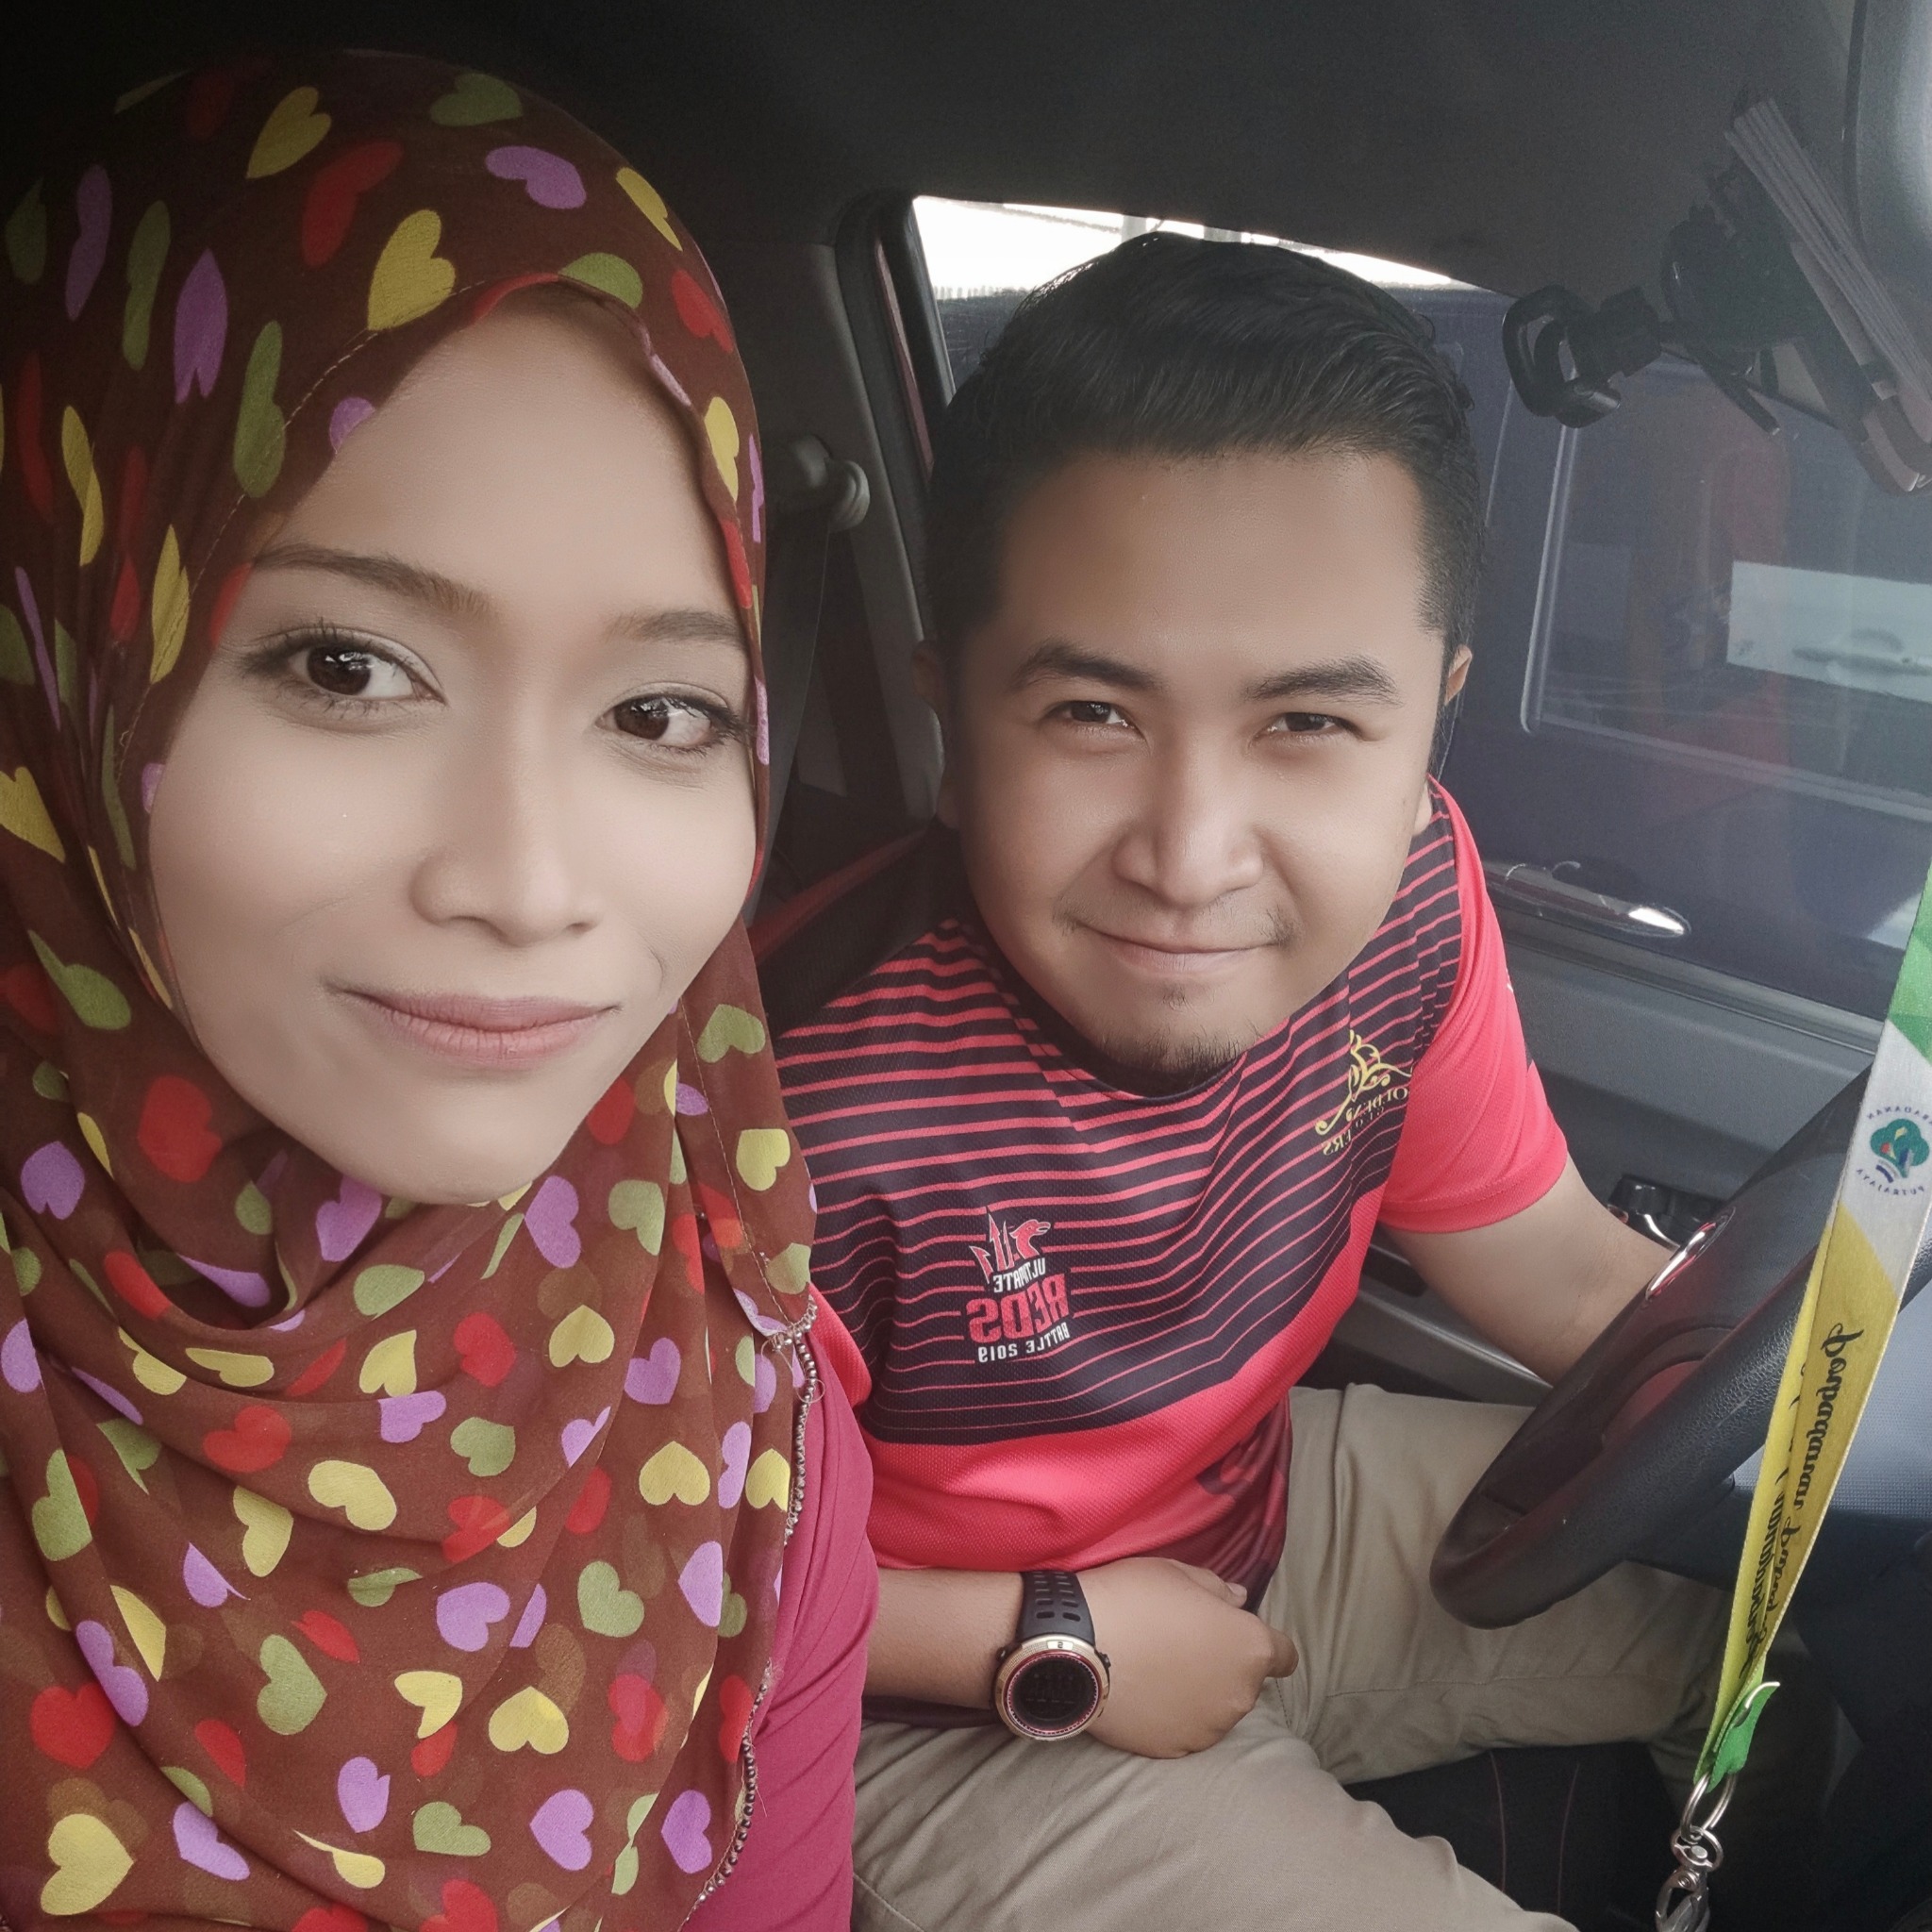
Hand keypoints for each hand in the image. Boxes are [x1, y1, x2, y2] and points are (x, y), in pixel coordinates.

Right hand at [1081, 1556, 1297, 1758]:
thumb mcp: (1177, 1573)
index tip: (1239, 1637)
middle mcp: (1239, 1694)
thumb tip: (1237, 1601)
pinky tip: (1145, 1694)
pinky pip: (1185, 1729)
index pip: (1285, 1655)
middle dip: (1224, 1665)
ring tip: (1159, 1670)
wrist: (1076, 1647)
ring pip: (1216, 1708)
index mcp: (1249, 1648)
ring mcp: (1208, 1727)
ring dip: (1200, 1692)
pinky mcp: (1176, 1748)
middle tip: (1183, 1644)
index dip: (1267, 1644)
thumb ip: (1218, 1589)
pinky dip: (1173, 1715)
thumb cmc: (1132, 1598)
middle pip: (1245, 1681)